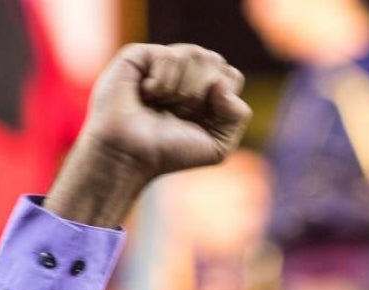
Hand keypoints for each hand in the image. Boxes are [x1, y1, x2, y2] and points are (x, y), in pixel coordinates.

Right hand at [47, 44, 252, 226]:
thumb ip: (237, 115)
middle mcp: (187, 71)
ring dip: (182, 90)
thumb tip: (222, 83)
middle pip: (216, 62)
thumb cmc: (170, 151)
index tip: (199, 119)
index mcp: (207, 89)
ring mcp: (163, 61)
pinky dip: (162, 83)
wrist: (131, 154)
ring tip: (161, 104)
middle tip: (177, 113)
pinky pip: (170, 56)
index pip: (231, 76)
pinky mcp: (140, 55)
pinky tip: (145, 93)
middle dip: (201, 94)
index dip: (221, 100)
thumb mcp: (218, 145)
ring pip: (197, 55)